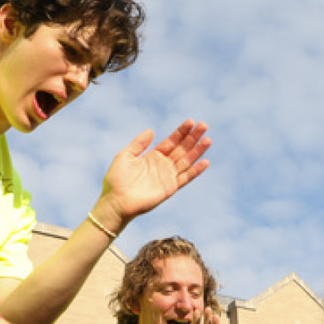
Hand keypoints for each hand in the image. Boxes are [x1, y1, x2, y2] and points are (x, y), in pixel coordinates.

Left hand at [96, 120, 211, 229]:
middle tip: (204, 125)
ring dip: (197, 151)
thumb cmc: (116, 179)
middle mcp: (163, 165)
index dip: (181, 132)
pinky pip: (186, 178)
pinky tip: (205, 161)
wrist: (116, 202)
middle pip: (182, 148)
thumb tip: (152, 130)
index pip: (171, 141)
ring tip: (207, 140)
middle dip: (193, 137)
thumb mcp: (125, 156)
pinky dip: (196, 171)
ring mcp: (168, 177)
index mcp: (153, 156)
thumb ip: (139, 143)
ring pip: (187, 161)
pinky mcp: (170, 188)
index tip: (191, 122)